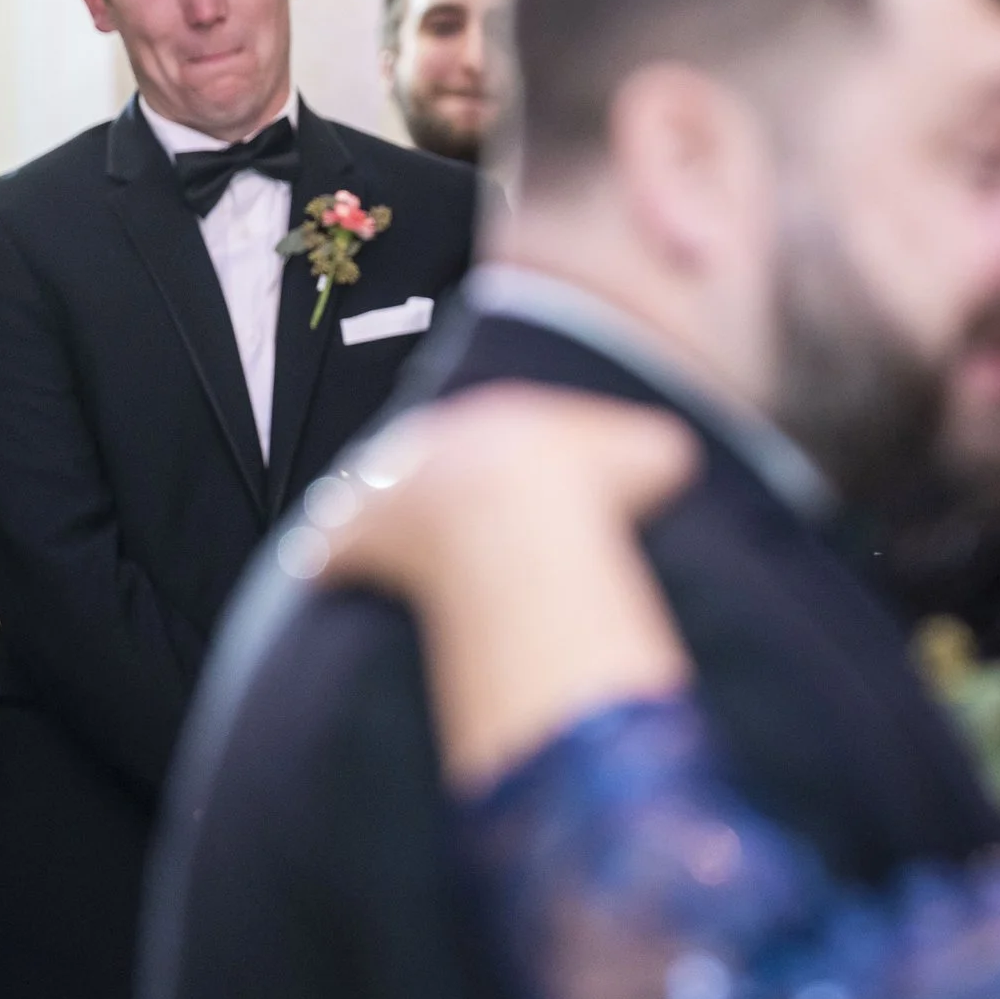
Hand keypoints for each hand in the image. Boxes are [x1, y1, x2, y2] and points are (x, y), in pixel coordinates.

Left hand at [315, 385, 702, 788]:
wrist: (527, 521)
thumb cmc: (595, 490)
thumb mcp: (655, 454)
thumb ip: (650, 453)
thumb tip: (668, 463)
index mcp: (501, 415)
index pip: (498, 430)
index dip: (512, 463)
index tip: (524, 488)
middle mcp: (433, 440)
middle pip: (425, 458)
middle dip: (436, 487)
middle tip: (457, 521)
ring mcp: (387, 487)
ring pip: (368, 496)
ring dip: (379, 521)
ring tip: (396, 552)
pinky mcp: (352, 537)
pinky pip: (332, 551)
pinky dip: (340, 565)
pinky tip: (348, 583)